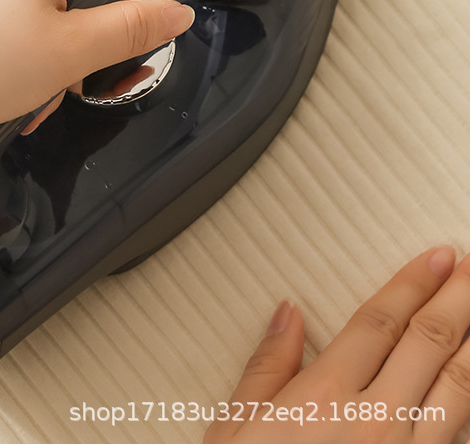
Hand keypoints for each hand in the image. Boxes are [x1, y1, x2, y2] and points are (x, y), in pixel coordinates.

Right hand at [203, 246, 469, 442]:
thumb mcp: (237, 424)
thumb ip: (268, 363)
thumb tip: (286, 311)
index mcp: (324, 396)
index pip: (380, 321)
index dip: (412, 284)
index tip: (436, 257)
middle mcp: (374, 421)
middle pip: (427, 343)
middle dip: (457, 299)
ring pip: (458, 388)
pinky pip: (461, 436)